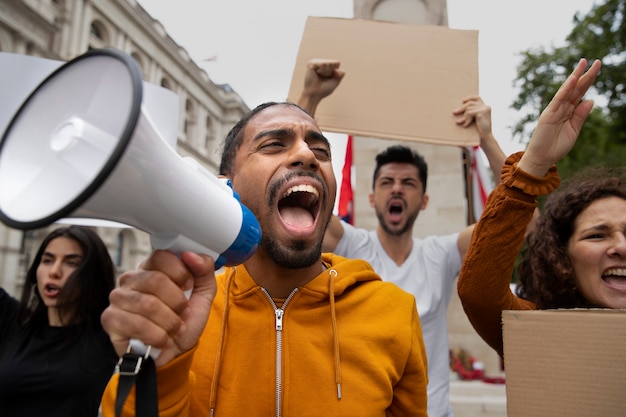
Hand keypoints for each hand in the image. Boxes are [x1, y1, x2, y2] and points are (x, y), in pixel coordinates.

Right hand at [101, 250, 216, 366]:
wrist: (175, 352)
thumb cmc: (185, 320)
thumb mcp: (203, 293)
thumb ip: (203, 270)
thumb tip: (192, 254)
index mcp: (152, 267)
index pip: (160, 257)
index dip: (180, 272)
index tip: (188, 286)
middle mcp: (131, 279)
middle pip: (155, 280)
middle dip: (177, 302)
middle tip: (184, 313)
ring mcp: (118, 298)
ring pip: (148, 304)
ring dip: (170, 322)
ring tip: (176, 329)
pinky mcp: (110, 319)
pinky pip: (137, 325)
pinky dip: (158, 336)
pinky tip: (163, 340)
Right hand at [297, 59, 344, 115]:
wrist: (315, 95)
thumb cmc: (324, 89)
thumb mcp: (336, 81)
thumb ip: (341, 74)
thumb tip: (340, 66)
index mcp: (326, 65)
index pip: (337, 63)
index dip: (335, 72)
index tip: (328, 78)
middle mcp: (321, 62)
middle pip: (332, 63)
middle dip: (330, 72)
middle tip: (323, 78)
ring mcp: (315, 62)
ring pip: (327, 63)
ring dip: (325, 72)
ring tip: (319, 76)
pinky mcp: (311, 63)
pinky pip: (322, 64)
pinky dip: (321, 71)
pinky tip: (316, 74)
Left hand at [453, 96, 493, 143]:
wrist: (485, 138)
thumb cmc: (479, 130)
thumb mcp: (475, 119)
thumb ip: (471, 113)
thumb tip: (458, 110)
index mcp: (485, 107)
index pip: (477, 98)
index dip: (469, 98)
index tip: (463, 101)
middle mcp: (486, 106)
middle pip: (470, 103)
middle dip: (461, 108)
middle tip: (454, 112)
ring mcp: (485, 109)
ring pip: (469, 108)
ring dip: (463, 116)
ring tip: (459, 123)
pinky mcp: (482, 112)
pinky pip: (469, 113)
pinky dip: (466, 119)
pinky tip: (465, 125)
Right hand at [519, 58, 600, 176]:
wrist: (542, 159)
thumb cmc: (556, 147)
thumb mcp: (574, 130)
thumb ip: (581, 116)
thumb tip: (590, 100)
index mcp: (569, 111)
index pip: (580, 93)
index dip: (588, 81)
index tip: (596, 68)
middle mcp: (561, 108)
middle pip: (576, 88)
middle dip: (586, 75)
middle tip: (597, 61)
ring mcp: (554, 110)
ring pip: (567, 91)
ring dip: (576, 76)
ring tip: (584, 63)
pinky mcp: (548, 115)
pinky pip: (558, 100)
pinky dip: (565, 89)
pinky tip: (573, 79)